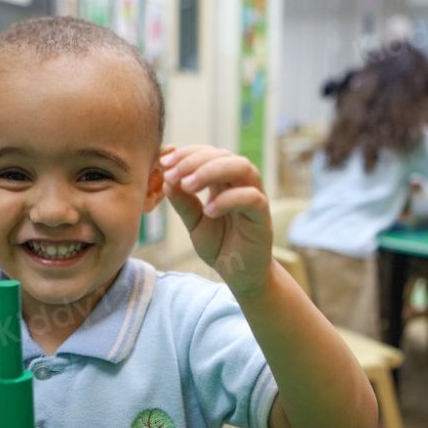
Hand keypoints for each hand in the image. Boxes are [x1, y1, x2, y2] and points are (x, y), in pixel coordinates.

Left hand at [160, 145, 271, 294]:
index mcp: (224, 181)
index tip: (164, 163)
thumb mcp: (193, 222)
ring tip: (188, 185)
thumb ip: (183, 202)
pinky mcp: (263, 216)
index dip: (187, 154)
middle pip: (224, 155)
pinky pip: (251, 198)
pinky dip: (228, 200)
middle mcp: (241, 183)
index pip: (208, 154)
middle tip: (172, 174)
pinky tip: (208, 210)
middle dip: (194, 161)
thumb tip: (166, 179)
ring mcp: (254, 197)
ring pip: (242, 167)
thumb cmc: (219, 243)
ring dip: (211, 172)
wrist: (239, 273)